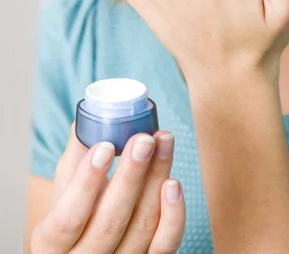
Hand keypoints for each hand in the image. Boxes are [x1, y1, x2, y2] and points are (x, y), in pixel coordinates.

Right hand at [30, 122, 185, 252]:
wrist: (84, 252)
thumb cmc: (71, 215)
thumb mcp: (62, 190)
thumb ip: (76, 156)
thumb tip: (91, 114)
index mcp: (50, 243)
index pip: (67, 218)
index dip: (86, 182)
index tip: (105, 146)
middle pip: (110, 223)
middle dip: (131, 176)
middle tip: (144, 139)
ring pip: (141, 228)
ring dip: (156, 180)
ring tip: (163, 142)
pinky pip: (165, 245)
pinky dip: (173, 216)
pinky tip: (173, 183)